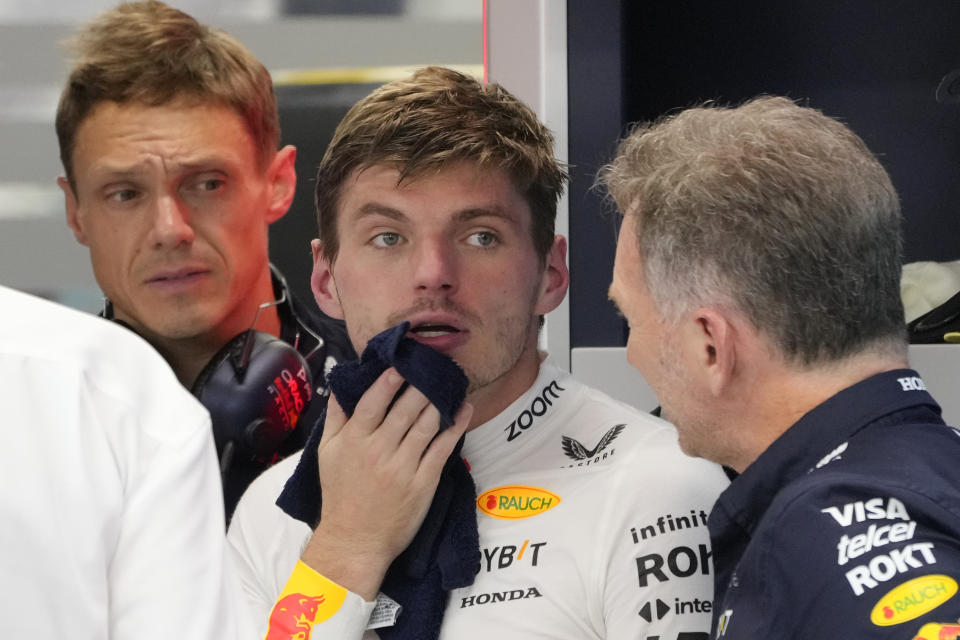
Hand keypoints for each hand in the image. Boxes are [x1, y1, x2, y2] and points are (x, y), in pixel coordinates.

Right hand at [300, 367, 471, 598]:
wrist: (355, 540)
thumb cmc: (340, 494)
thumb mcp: (327, 453)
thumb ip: (336, 418)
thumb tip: (341, 386)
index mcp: (355, 441)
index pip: (374, 403)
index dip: (389, 381)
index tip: (401, 365)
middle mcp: (380, 451)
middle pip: (405, 410)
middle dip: (421, 386)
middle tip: (432, 368)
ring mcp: (403, 467)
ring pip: (426, 425)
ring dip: (439, 401)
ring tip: (450, 383)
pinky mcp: (423, 482)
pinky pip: (442, 449)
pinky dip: (454, 427)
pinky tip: (463, 410)